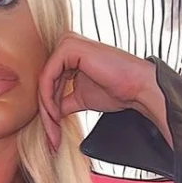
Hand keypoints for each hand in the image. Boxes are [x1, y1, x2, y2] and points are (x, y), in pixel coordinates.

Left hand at [37, 33, 170, 152]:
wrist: (137, 87)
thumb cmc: (116, 91)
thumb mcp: (81, 99)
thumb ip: (63, 102)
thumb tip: (48, 114)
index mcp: (70, 55)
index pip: (50, 84)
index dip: (49, 111)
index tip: (53, 134)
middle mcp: (67, 45)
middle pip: (45, 84)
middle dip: (47, 114)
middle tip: (52, 138)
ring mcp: (67, 43)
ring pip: (44, 83)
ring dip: (47, 111)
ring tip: (55, 131)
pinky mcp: (68, 47)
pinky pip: (47, 78)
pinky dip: (49, 100)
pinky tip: (56, 115)